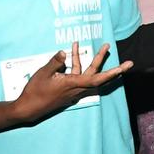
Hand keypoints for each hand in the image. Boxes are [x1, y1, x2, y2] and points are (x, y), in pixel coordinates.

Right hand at [11, 42, 131, 121]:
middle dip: (103, 60)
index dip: (113, 73)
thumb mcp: (43, 74)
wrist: (28, 109)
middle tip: (109, 46)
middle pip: (96, 73)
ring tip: (83, 44)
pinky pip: (76, 75)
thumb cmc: (35, 92)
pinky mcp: (68, 89)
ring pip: (86, 73)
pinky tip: (69, 54)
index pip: (98, 78)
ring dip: (87, 59)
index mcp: (73, 84)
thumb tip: (63, 52)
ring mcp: (73, 89)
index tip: (125, 67)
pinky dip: (75, 64)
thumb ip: (55, 62)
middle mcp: (77, 88)